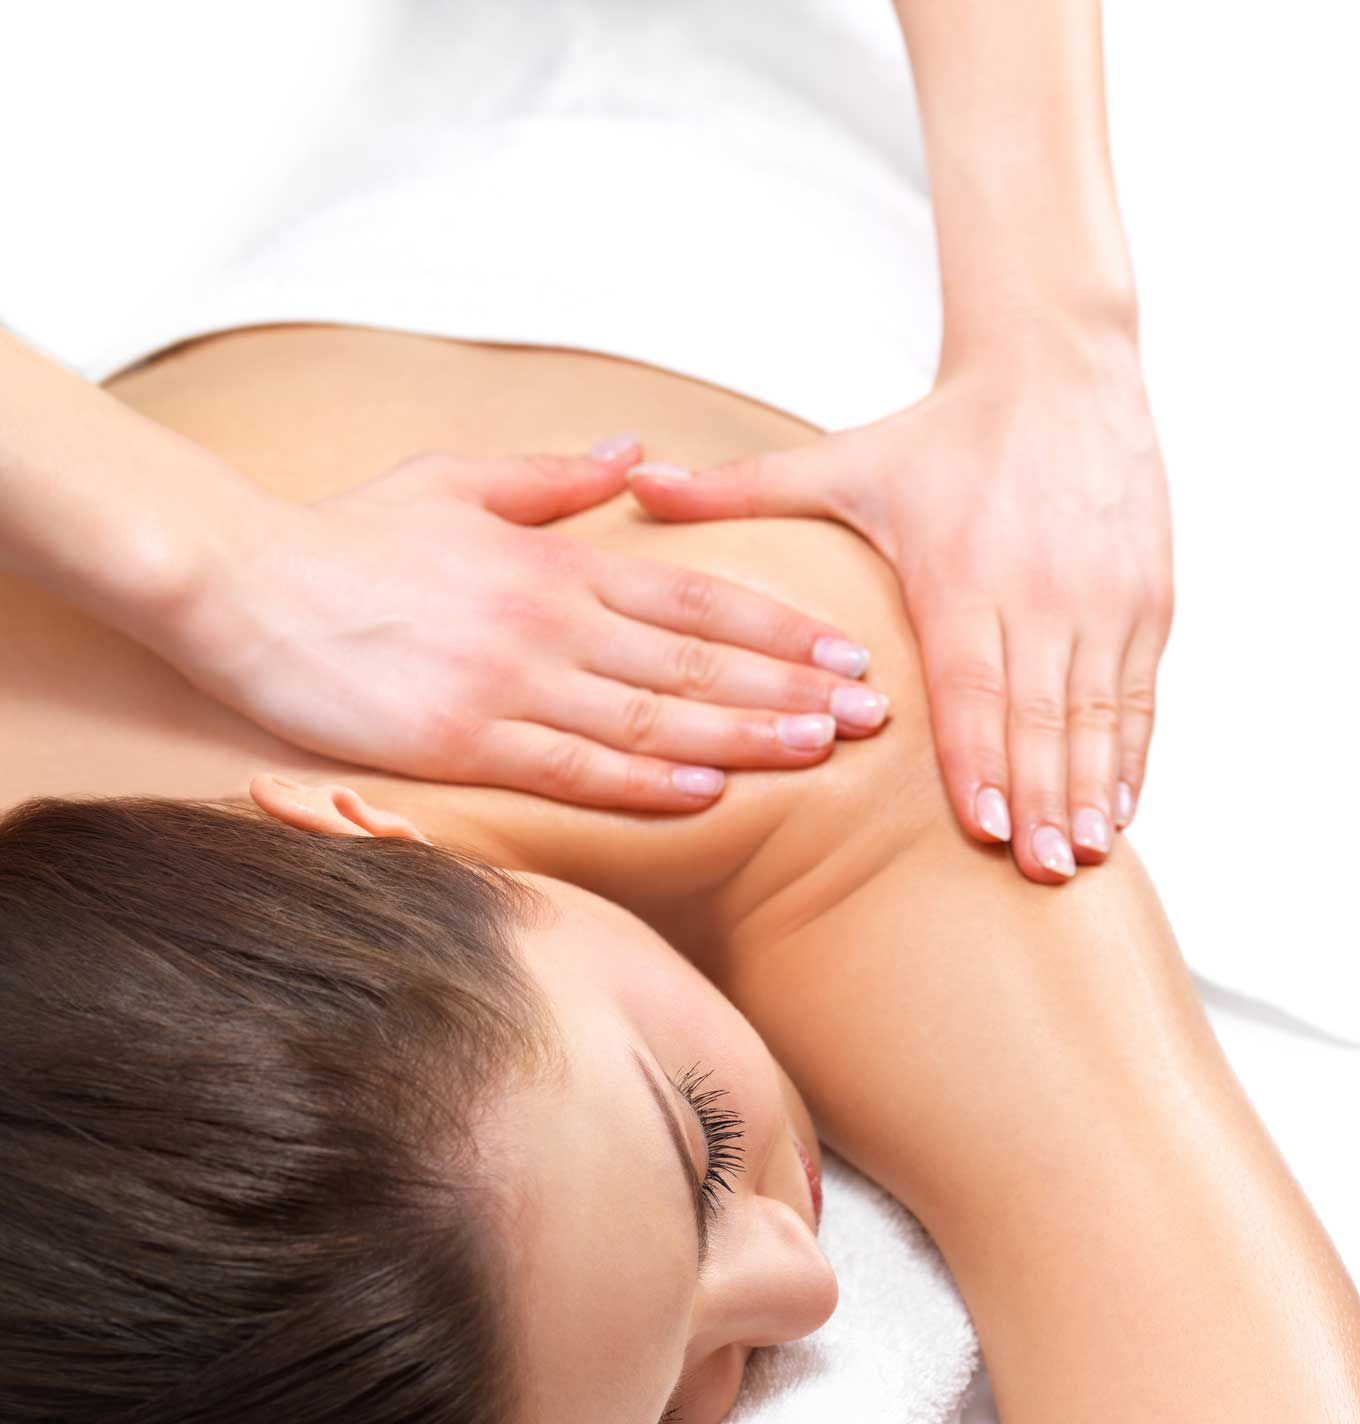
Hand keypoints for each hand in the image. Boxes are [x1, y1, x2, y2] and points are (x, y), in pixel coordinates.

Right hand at [164, 443, 886, 811]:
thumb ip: (552, 477)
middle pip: (697, 656)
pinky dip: (642, 779)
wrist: (242, 581)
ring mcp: (509, 682)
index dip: (779, 625)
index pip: (696, 594)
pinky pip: (572, 766)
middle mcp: (550, 620)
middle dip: (792, 685)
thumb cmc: (348, 537)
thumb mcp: (454, 482)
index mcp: (556, 563)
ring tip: (819, 749)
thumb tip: (636, 452)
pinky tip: (705, 789)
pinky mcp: (462, 739)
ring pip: (653, 713)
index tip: (846, 650)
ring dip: (744, 733)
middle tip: (871, 711)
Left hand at [626, 330, 1173, 880]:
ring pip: (1098, 710)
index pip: (972, 681)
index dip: (981, 757)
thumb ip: (738, 490)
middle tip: (1040, 871)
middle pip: (1040, 712)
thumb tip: (633, 484)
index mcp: (961, 569)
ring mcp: (1102, 594)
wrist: (1060, 363)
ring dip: (1092, 788)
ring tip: (1084, 854)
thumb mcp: (838, 462)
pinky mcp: (1145, 596)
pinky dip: (1131, 754)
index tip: (987, 828)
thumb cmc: (939, 433)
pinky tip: (1119, 811)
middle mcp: (1039, 586)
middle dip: (1043, 797)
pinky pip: (1139, 692)